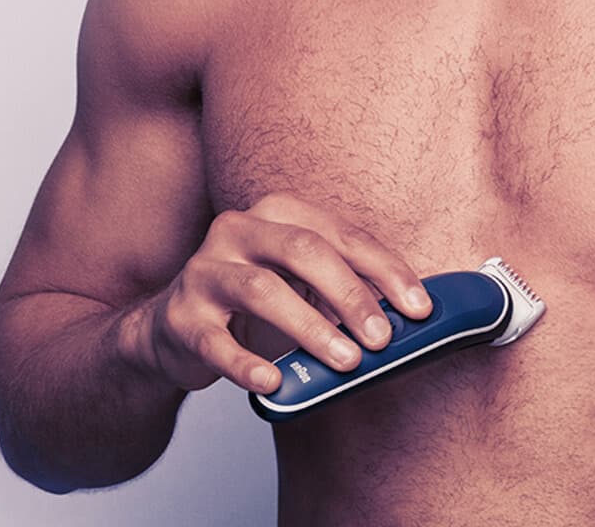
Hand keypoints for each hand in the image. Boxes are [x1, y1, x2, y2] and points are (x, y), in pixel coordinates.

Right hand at [132, 192, 433, 393]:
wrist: (175, 327)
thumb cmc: (255, 301)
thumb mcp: (301, 283)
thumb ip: (346, 290)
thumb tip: (406, 318)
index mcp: (278, 213)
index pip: (342, 234)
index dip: (386, 270)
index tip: (419, 307)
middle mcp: (238, 230)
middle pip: (303, 251)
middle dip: (351, 295)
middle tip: (382, 338)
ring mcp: (205, 270)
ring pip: (262, 291)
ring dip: (310, 328)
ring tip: (345, 361)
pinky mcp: (182, 316)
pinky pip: (215, 341)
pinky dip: (247, 363)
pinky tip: (274, 381)